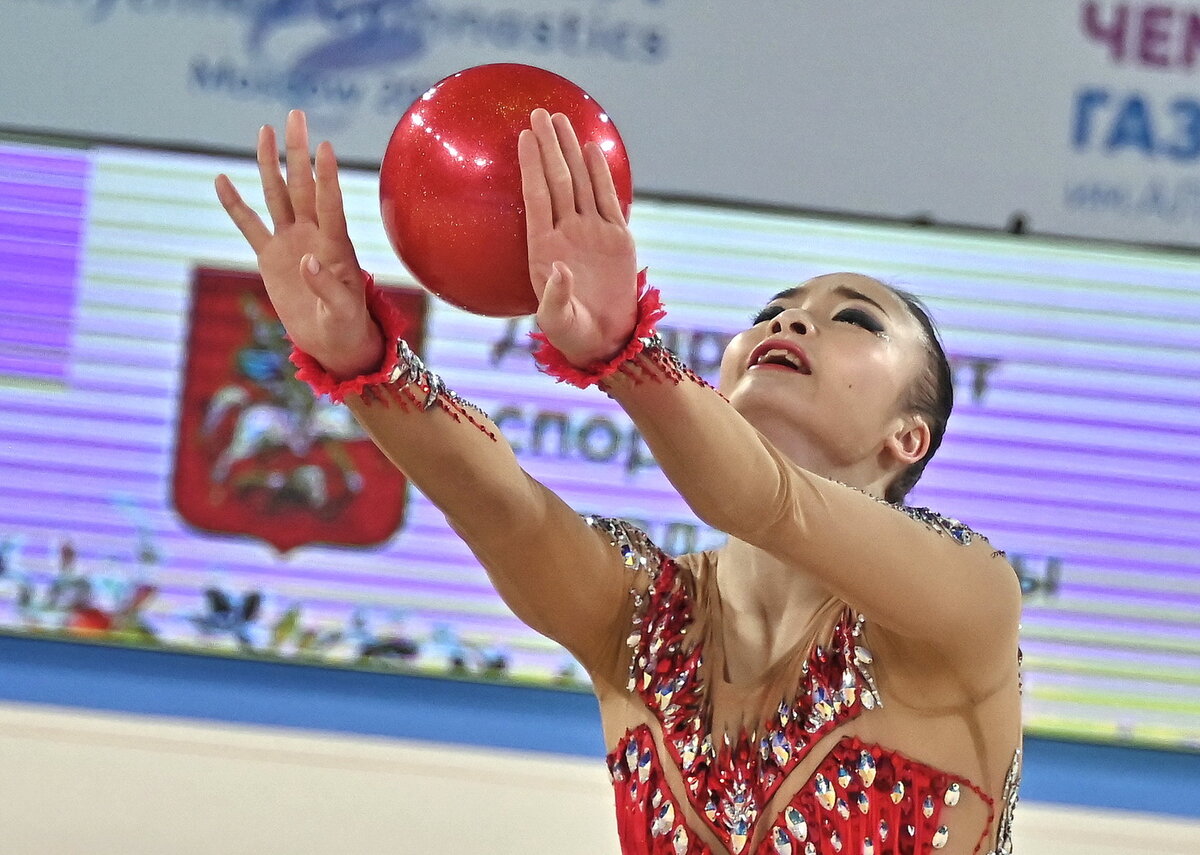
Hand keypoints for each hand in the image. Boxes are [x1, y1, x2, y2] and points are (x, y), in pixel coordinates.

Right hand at [214, 110, 382, 379]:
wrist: (333, 340)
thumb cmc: (346, 326)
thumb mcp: (342, 311)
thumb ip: (327, 287)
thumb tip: (306, 260)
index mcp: (336, 246)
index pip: (331, 204)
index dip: (328, 177)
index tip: (326, 147)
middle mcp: (314, 234)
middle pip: (302, 186)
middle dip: (297, 152)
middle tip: (296, 116)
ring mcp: (291, 241)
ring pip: (277, 195)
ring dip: (270, 164)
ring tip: (265, 130)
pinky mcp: (270, 256)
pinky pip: (249, 225)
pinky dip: (234, 205)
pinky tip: (222, 179)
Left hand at [519, 109, 638, 366]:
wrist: (603, 338)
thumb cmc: (572, 333)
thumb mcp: (558, 321)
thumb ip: (554, 297)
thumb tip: (557, 269)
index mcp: (545, 247)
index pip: (537, 197)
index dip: (530, 167)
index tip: (522, 137)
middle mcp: (566, 232)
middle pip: (557, 180)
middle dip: (548, 146)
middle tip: (539, 112)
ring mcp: (591, 232)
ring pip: (580, 182)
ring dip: (570, 150)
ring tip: (561, 119)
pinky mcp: (616, 237)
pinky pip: (607, 199)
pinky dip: (599, 174)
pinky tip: (592, 149)